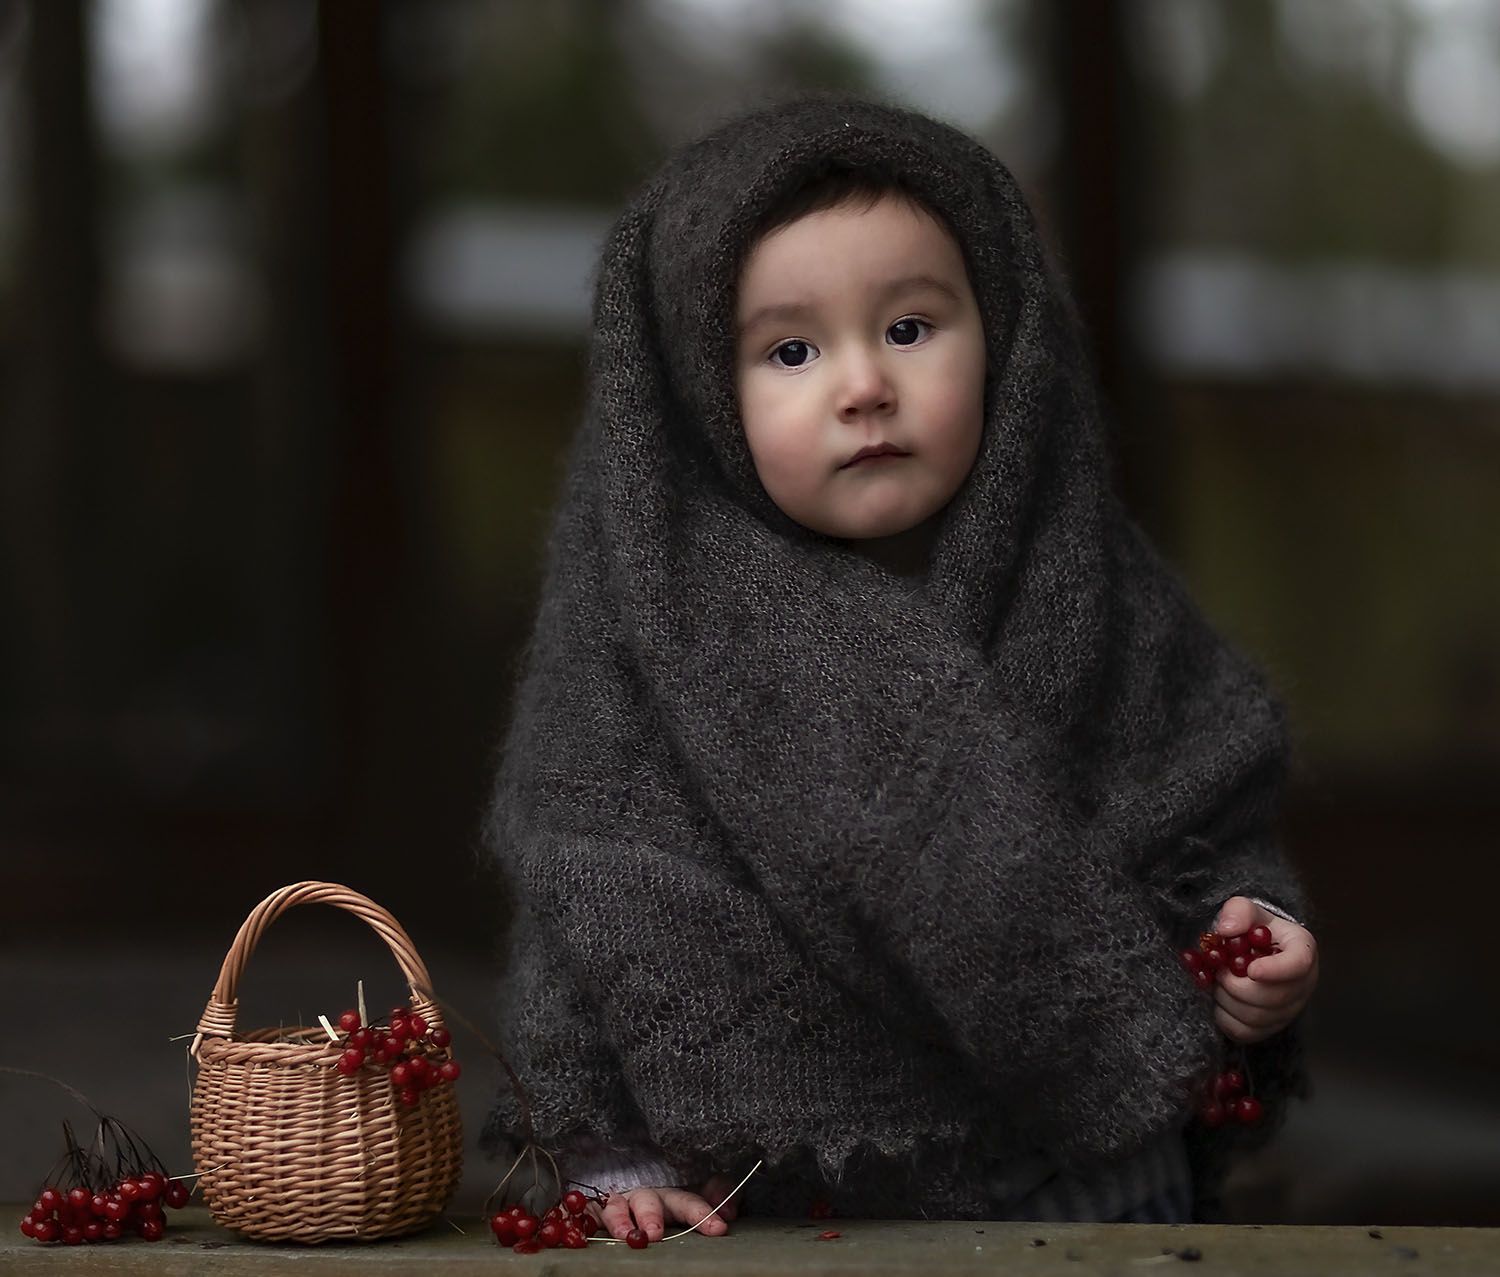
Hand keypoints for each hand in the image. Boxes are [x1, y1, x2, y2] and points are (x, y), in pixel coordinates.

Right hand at [592, 1173, 737, 1241]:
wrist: (629, 1207)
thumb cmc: (665, 1211)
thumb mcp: (693, 1205)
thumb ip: (714, 1199)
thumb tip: (730, 1210)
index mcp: (669, 1198)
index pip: (688, 1201)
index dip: (702, 1213)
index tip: (719, 1228)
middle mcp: (641, 1199)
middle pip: (647, 1201)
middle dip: (652, 1216)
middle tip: (656, 1234)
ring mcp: (615, 1206)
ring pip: (614, 1207)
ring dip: (620, 1221)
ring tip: (627, 1237)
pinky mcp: (590, 1215)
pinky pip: (582, 1214)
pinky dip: (577, 1216)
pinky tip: (580, 1230)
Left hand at [1210, 896, 1318, 1043]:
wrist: (1254, 950)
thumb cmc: (1254, 930)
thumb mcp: (1247, 911)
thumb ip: (1238, 912)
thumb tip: (1226, 929)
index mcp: (1302, 950)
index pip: (1298, 965)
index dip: (1275, 971)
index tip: (1251, 969)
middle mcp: (1304, 983)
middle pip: (1274, 998)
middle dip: (1237, 986)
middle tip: (1218, 972)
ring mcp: (1290, 1009)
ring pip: (1258, 1018)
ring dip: (1228, 1001)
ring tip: (1218, 982)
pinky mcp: (1271, 1027)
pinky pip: (1246, 1032)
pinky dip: (1225, 1018)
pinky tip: (1220, 1000)